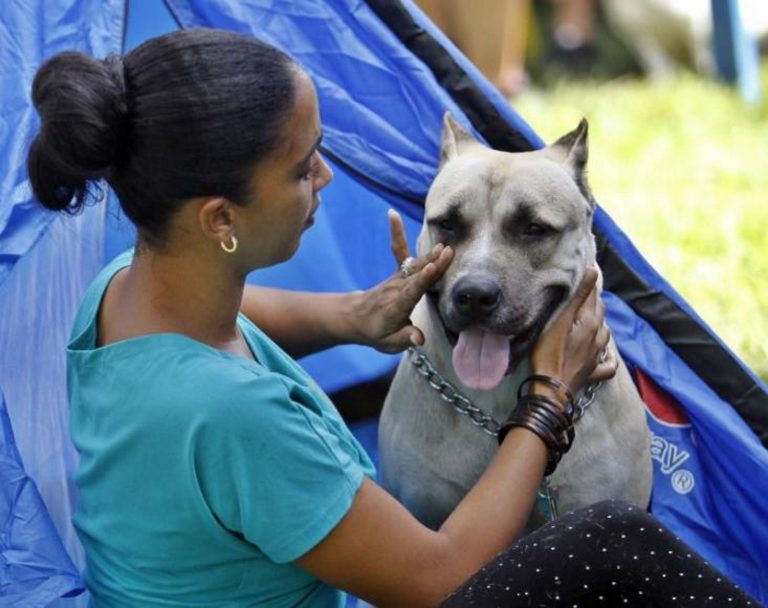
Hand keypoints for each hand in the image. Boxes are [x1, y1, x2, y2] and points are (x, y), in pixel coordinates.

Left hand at [351, 210, 452, 352]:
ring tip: (445, 246)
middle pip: (416, 275)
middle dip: (432, 264)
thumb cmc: (377, 333)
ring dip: (429, 255)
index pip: (411, 292)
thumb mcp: (389, 343)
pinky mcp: (398, 273)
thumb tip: (419, 340)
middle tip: (449, 252)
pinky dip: (397, 233)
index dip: (422, 280)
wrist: (357, 318)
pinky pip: (399, 251)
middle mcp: (396, 290)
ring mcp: (397, 279)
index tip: (434, 268)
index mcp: (396, 307)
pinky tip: (392, 213)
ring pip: (414, 265)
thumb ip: (405, 338)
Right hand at [530, 268, 616, 395]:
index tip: (587, 268)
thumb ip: (579, 297)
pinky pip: (607, 362)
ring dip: (598, 323)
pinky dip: (606, 355)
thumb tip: (594, 271)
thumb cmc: (549, 354)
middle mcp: (599, 338)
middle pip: (600, 312)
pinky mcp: (593, 372)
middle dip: (592, 301)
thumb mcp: (560, 321)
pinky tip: (602, 353)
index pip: (593, 296)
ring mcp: (597, 356)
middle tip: (582, 291)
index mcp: (591, 323)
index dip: (589, 282)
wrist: (551, 390)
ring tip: (587, 317)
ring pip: (604, 334)